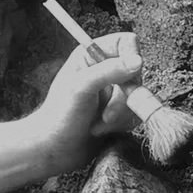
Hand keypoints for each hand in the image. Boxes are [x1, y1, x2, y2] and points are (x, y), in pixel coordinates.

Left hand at [27, 32, 141, 177]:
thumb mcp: (81, 88)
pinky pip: (136, 113)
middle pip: (136, 74)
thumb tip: (138, 62)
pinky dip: (122, 125)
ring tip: (99, 124)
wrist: (54, 150)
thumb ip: (109, 71)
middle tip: (107, 114)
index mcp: (91, 55)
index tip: (127, 81)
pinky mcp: (119, 111)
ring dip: (121, 115)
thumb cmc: (59, 117)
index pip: (126, 43)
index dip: (131, 59)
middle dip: (123, 98)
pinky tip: (102, 130)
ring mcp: (113, 92)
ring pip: (138, 96)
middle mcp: (104, 70)